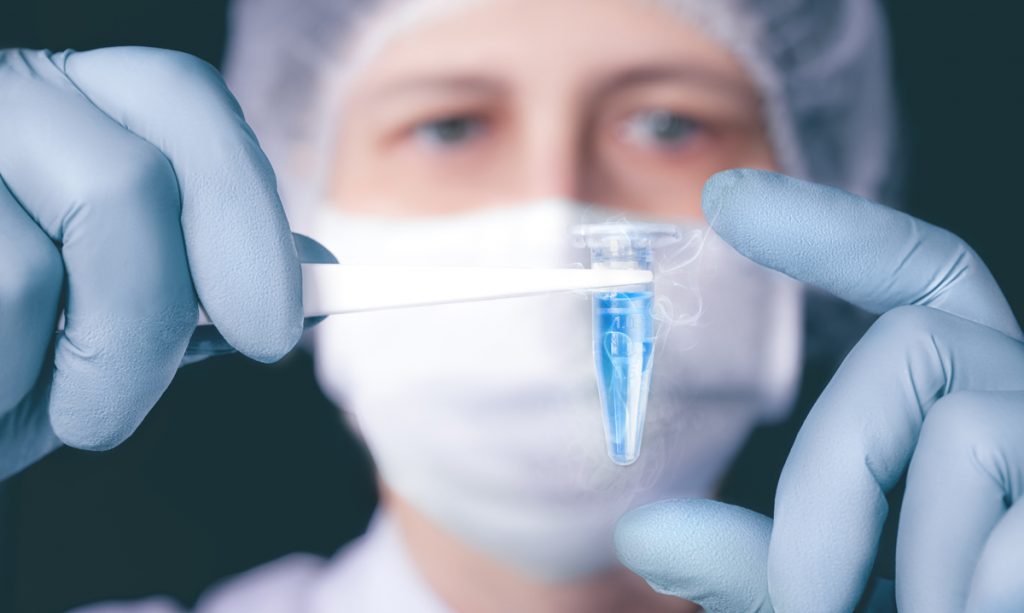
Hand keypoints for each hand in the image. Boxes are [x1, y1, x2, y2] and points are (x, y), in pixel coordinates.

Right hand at [0, 47, 302, 478]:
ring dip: (38, 381)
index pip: (181, 98)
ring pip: (28, 275)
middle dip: (147, 326)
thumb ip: (187, 279)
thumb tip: (307, 272)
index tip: (270, 333)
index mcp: (72, 102)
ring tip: (4, 389)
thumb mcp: (101, 310)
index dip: (242, 211)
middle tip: (108, 412)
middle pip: (129, 185)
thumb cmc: (6, 351)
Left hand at [615, 170, 1023, 611]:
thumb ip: (764, 564)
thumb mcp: (852, 599)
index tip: (725, 202)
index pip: (920, 278)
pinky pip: (1017, 522)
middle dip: (832, 478)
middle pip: (913, 345)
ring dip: (910, 561)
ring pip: (963, 427)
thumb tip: (644, 532)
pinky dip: (971, 590)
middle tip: (808, 601)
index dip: (834, 231)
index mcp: (976, 411)